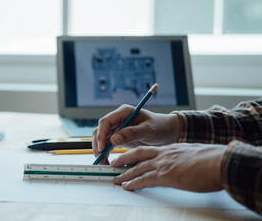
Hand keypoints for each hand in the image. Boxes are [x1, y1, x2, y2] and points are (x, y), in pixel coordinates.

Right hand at [92, 105, 180, 163]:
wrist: (167, 132)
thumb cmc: (160, 127)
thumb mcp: (148, 130)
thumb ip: (131, 133)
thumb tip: (113, 139)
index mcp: (124, 112)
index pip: (106, 121)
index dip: (101, 134)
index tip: (102, 147)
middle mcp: (118, 118)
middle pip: (100, 130)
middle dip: (98, 145)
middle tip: (100, 158)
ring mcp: (117, 127)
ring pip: (101, 138)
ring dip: (100, 150)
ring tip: (103, 162)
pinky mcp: (118, 136)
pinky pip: (107, 144)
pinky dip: (105, 152)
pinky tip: (106, 160)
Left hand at [111, 143, 226, 191]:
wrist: (219, 162)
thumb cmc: (213, 159)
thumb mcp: (195, 154)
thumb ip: (186, 157)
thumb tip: (187, 163)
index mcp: (172, 148)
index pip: (150, 150)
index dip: (138, 154)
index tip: (130, 156)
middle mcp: (165, 154)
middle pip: (138, 154)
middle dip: (124, 159)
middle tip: (114, 163)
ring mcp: (164, 164)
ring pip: (138, 168)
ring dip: (125, 174)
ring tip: (116, 179)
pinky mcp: (165, 176)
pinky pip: (144, 180)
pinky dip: (133, 183)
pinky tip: (127, 186)